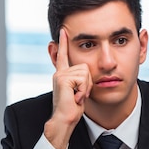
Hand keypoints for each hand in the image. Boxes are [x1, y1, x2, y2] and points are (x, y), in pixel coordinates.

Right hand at [44, 29, 91, 148]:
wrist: (65, 119)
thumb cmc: (73, 108)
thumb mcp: (79, 91)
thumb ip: (80, 80)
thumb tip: (86, 73)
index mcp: (63, 73)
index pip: (63, 54)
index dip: (63, 42)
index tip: (64, 28)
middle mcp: (60, 72)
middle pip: (85, 66)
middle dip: (88, 82)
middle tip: (80, 94)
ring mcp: (60, 75)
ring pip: (86, 72)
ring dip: (86, 87)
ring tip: (77, 96)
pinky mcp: (62, 79)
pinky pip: (83, 78)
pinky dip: (83, 90)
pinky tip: (75, 98)